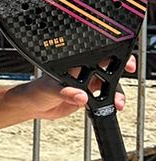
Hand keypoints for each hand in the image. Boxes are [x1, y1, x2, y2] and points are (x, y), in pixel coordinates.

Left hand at [17, 53, 136, 120]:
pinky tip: (114, 107)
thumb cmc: (37, 90)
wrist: (34, 106)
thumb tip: (81, 97)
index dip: (112, 53)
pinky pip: (104, 97)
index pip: (96, 53)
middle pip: (107, 66)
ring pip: (109, 83)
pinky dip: (111, 102)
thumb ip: (66, 93)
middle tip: (127, 72)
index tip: (122, 59)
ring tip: (117, 102)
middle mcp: (83, 70)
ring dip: (116, 92)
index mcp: (74, 62)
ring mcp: (86, 82)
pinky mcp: (88, 95)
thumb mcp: (50, 89)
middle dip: (120, 69)